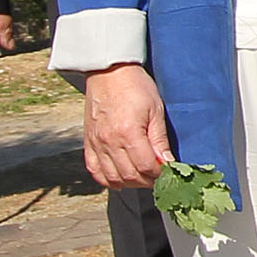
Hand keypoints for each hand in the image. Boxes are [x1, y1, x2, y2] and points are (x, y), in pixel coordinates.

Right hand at [82, 63, 171, 189]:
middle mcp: (109, 142)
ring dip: (129, 183)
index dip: (159, 174)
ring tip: (142, 178)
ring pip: (112, 178)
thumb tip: (168, 162)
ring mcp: (96, 144)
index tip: (168, 172)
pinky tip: (119, 179)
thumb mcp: (155, 110)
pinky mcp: (88, 142)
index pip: (146, 167)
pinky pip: (94, 170)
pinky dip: (107, 180)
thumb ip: (159, 139)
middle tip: (158, 177)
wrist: (109, 72)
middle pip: (129, 176)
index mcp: (128, 133)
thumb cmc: (135, 86)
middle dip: (147, 181)